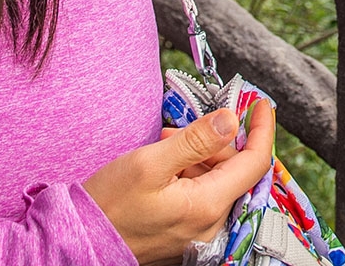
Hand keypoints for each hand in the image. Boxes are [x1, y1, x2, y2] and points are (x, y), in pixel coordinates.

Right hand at [82, 101, 273, 265]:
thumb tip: (231, 120)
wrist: (83, 240)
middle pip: (234, 170)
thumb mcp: (151, 162)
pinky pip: (203, 194)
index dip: (261, 129)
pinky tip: (165, 167)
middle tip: (181, 130)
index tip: (260, 104)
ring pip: (217, 180)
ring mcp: (199, 232)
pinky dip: (190, 173)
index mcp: (207, 206)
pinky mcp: (187, 234)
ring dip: (199, 157)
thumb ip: (196, 140)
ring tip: (166, 147)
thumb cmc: (110, 204)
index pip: (254, 163)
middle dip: (215, 142)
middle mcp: (210, 225)